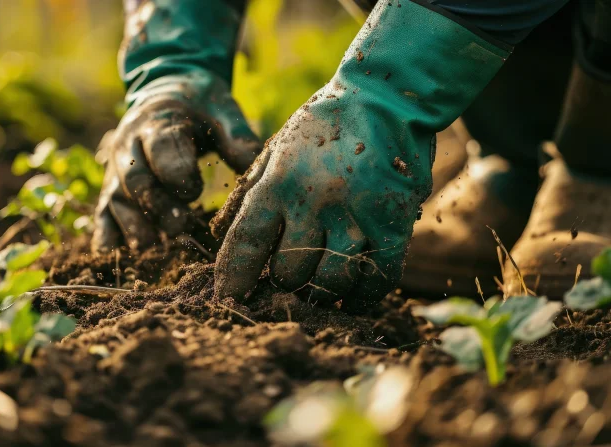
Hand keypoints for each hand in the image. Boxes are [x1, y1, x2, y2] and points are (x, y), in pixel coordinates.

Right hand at [92, 71, 259, 249]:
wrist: (167, 91)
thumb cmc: (201, 106)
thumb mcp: (223, 112)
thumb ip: (238, 139)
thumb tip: (257, 173)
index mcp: (159, 120)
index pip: (161, 146)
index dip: (175, 170)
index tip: (195, 191)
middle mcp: (130, 143)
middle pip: (136, 178)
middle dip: (156, 205)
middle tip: (179, 228)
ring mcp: (117, 166)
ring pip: (117, 197)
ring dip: (131, 224)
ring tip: (149, 248)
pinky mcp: (112, 184)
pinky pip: (102, 209)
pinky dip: (106, 231)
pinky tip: (111, 252)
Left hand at [212, 85, 434, 308]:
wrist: (386, 96)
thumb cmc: (324, 127)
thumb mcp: (276, 151)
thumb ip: (249, 194)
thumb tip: (216, 235)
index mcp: (279, 181)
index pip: (246, 243)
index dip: (234, 279)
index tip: (228, 299)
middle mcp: (315, 198)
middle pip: (290, 272)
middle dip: (285, 282)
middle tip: (290, 277)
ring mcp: (357, 211)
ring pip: (331, 281)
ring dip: (322, 292)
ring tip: (319, 286)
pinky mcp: (393, 220)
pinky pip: (376, 278)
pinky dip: (363, 295)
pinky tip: (354, 293)